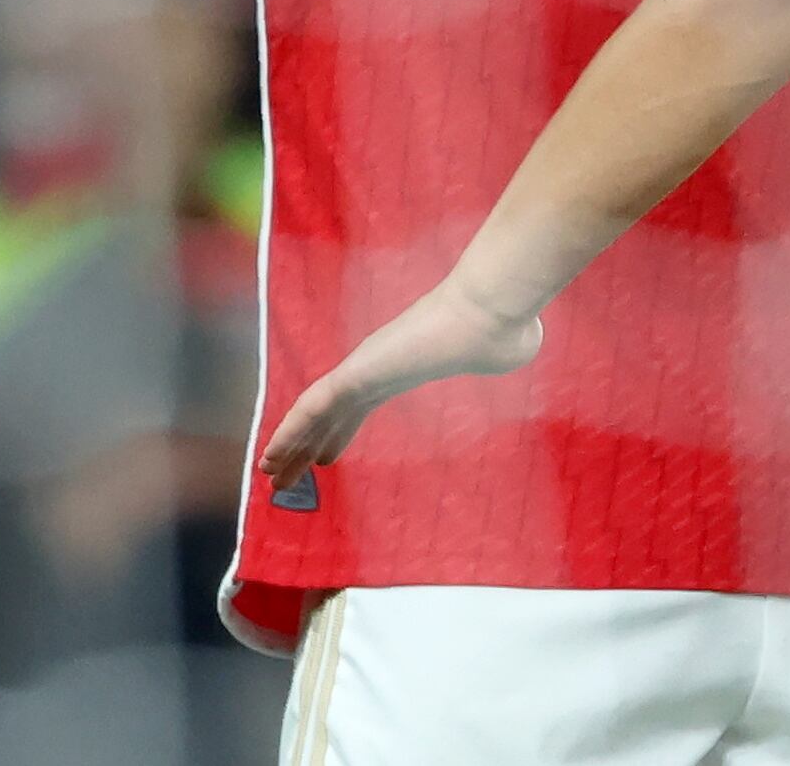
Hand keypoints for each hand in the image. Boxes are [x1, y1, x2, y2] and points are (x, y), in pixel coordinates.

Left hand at [256, 280, 543, 486]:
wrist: (493, 313)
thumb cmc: (502, 329)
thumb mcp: (505, 352)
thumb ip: (500, 354)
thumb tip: (521, 345)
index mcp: (404, 369)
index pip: (362, 406)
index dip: (340, 433)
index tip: (326, 456)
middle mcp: (377, 367)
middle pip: (330, 413)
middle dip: (306, 445)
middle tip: (284, 474)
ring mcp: (365, 367)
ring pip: (313, 413)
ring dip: (289, 444)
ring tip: (268, 475)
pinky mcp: (358, 371)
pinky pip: (313, 408)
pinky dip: (289, 432)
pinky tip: (272, 457)